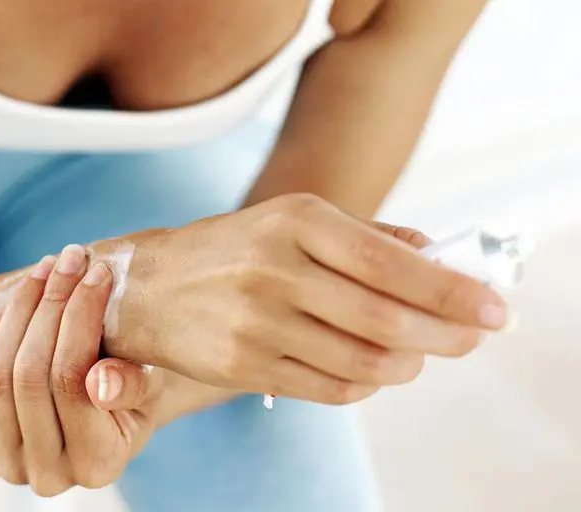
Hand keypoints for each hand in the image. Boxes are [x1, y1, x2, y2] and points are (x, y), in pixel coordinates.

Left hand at [0, 247, 161, 495]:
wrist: (108, 414)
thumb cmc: (138, 391)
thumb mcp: (151, 386)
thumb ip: (132, 386)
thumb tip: (100, 384)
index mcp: (98, 466)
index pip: (73, 379)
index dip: (81, 317)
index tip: (98, 270)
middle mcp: (48, 476)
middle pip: (30, 374)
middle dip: (50, 304)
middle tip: (68, 257)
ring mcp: (8, 466)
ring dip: (21, 310)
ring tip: (46, 268)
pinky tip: (21, 299)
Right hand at [90, 193, 506, 404]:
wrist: (148, 286)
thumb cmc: (232, 249)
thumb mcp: (293, 219)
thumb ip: (367, 235)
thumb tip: (436, 254)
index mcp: (296, 222)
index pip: (391, 263)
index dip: (450, 290)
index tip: (494, 309)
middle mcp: (275, 271)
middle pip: (385, 319)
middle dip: (446, 334)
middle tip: (472, 338)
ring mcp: (257, 323)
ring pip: (363, 361)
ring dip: (408, 363)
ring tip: (418, 354)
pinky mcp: (245, 366)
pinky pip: (329, 388)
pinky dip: (366, 384)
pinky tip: (372, 369)